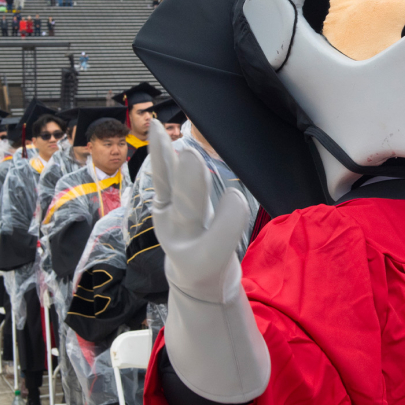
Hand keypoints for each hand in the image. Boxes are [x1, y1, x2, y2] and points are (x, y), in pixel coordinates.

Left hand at [148, 118, 249, 302]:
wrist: (192, 276)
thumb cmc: (222, 266)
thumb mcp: (238, 270)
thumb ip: (248, 244)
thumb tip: (247, 199)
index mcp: (203, 263)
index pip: (217, 242)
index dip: (228, 219)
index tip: (237, 198)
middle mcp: (180, 241)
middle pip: (188, 212)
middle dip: (190, 186)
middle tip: (192, 157)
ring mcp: (168, 221)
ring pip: (169, 189)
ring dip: (167, 161)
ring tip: (160, 133)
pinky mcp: (163, 204)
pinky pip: (161, 177)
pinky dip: (160, 152)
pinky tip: (155, 128)